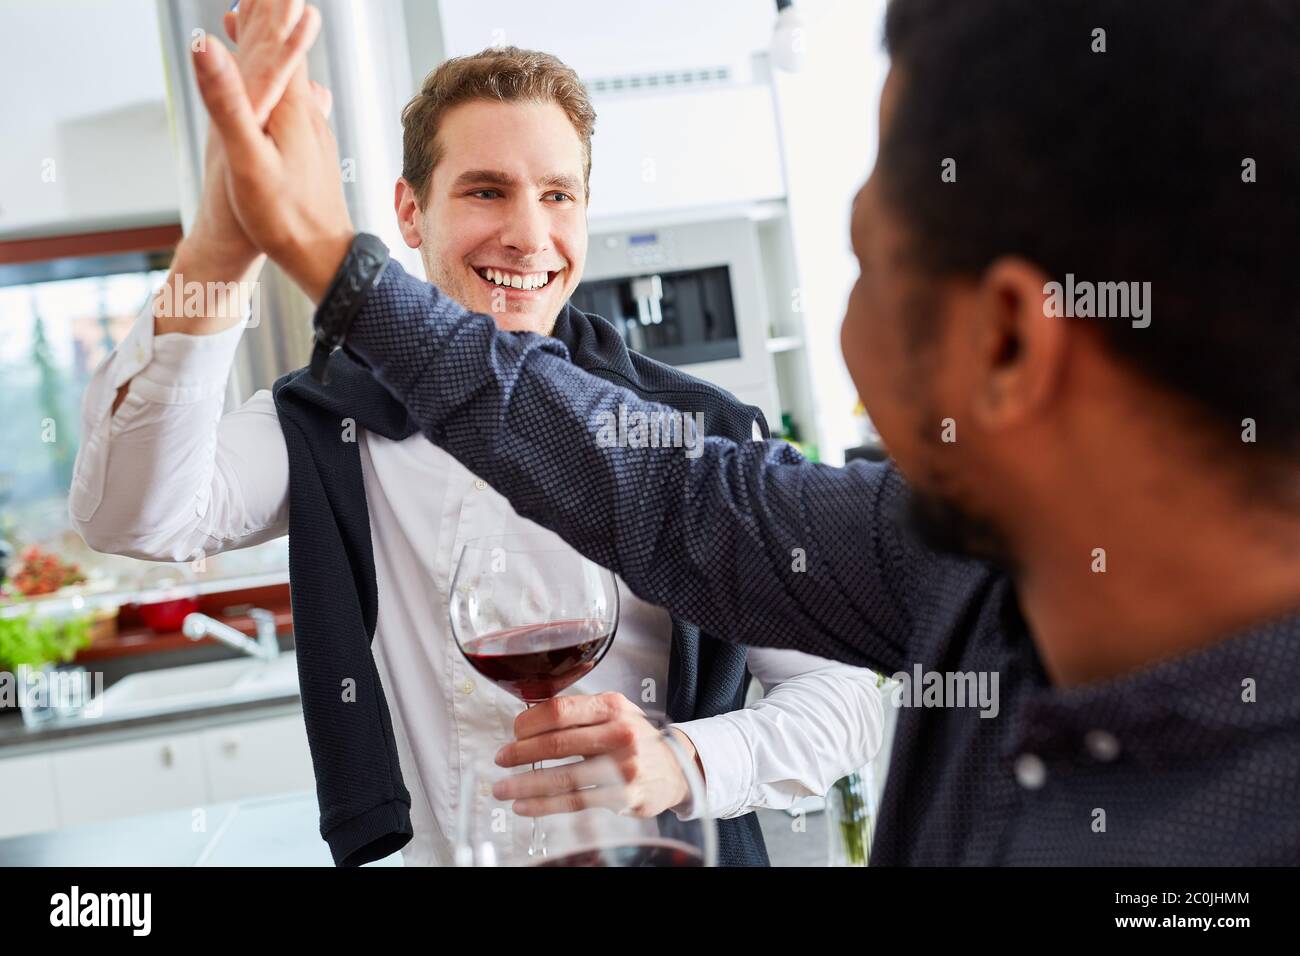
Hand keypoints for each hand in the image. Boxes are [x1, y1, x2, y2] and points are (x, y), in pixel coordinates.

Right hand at [161, 4, 329, 331]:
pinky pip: (293, 108)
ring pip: (290, 82)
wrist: (324, 260)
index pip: (277, 43)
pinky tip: (271, 101)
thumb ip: (227, 102)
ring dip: (270, 56)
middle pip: (285, 57)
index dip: (262, 15)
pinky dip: (277, 89)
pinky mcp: (312, 154)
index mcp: (291, 108)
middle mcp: (308, 115)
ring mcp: (313, 135)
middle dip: (265, 28)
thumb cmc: (286, 218)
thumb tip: (206, 45)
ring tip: (248, 35)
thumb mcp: (246, 159)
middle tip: (245, 3)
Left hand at [492, 692, 700, 817]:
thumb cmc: (636, 738)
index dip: (530, 722)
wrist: (677, 767)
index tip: (514, 731)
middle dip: (521, 753)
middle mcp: (619, 733)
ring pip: (563, 777)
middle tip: (500, 758)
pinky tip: (525, 805)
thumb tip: (530, 720)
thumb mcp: (616, 712)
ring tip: (503, 788)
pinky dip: (545, 805)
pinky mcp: (623, 796)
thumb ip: (581, 713)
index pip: (561, 710)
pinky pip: (575, 801)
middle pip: (558, 743)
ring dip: (526, 784)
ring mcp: (623, 767)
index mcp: (613, 706)